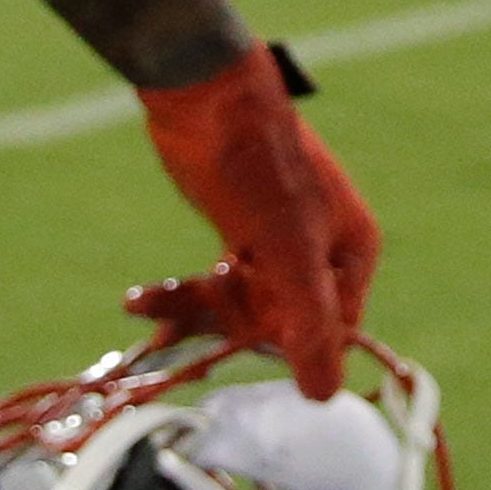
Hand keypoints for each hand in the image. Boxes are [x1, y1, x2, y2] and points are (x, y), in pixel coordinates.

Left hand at [123, 40, 379, 399]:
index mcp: (349, 254)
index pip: (332, 334)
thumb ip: (308, 320)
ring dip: (192, 317)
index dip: (286, 352)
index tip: (234, 357)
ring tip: (144, 311)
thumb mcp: (287, 247)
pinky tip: (140, 299)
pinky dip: (180, 295)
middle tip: (174, 342)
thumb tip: (326, 395)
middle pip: (279, 324)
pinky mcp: (236, 236)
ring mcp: (275, 245)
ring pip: (239, 308)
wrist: (202, 94)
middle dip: (225, 335)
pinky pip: (214, 286)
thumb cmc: (257, 164)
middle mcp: (319, 254)